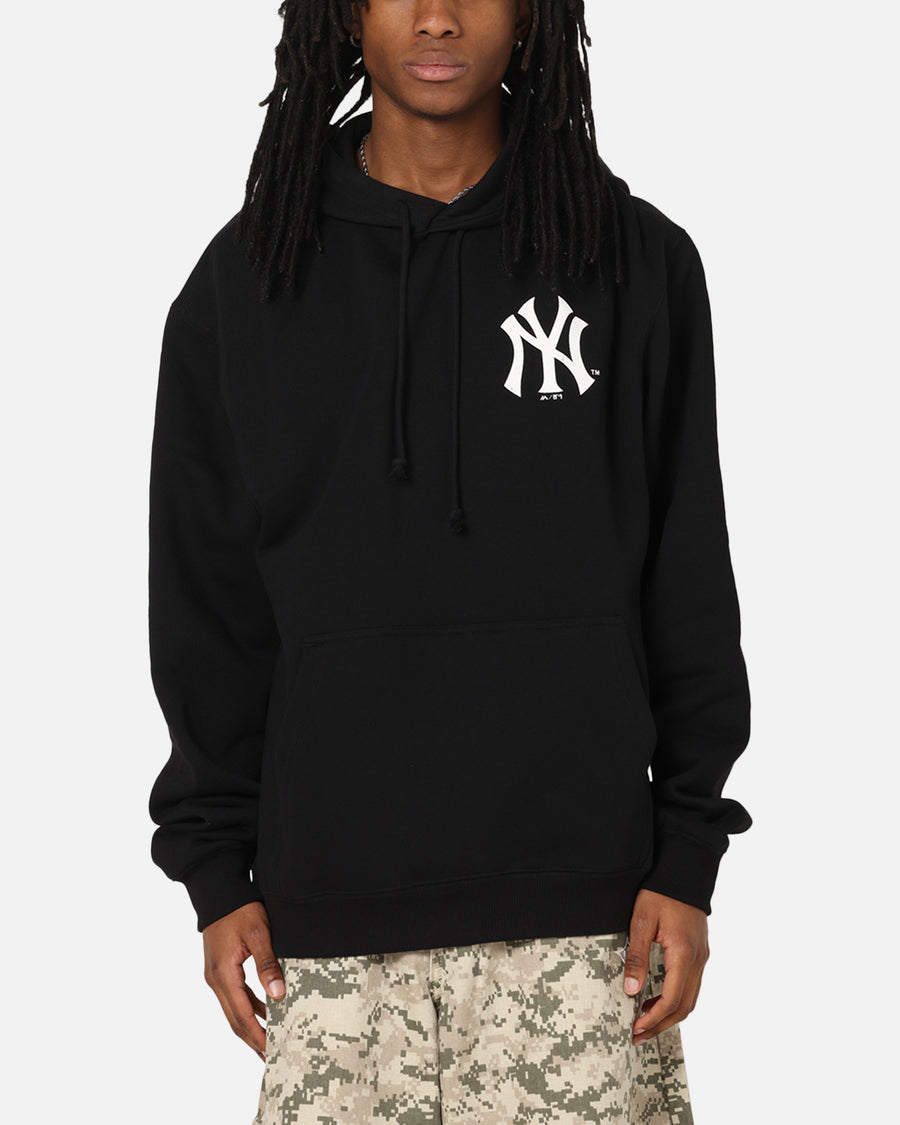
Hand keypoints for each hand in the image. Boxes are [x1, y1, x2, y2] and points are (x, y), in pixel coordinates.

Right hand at [202, 901, 285, 1060]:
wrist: (218, 890)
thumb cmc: (239, 908)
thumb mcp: (258, 933)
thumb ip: (268, 964)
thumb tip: (278, 994)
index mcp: (223, 974)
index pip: (241, 1016)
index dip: (257, 1036)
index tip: (271, 1052)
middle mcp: (215, 979)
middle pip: (234, 1020)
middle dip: (253, 1040)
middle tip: (272, 1058)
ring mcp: (215, 975)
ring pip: (233, 1010)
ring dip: (251, 1026)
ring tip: (270, 1042)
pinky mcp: (220, 969)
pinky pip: (235, 996)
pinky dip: (249, 1008)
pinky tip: (265, 1013)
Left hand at [623, 888, 708, 1044]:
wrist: (683, 871)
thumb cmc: (660, 892)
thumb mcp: (642, 921)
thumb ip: (636, 956)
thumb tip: (630, 989)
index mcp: (684, 954)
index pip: (672, 999)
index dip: (653, 1018)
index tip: (635, 1028)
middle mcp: (698, 960)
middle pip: (684, 1006)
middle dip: (661, 1024)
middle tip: (638, 1035)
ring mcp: (702, 956)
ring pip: (691, 998)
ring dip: (670, 1014)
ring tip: (645, 1021)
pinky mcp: (699, 952)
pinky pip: (692, 985)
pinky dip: (677, 999)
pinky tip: (658, 999)